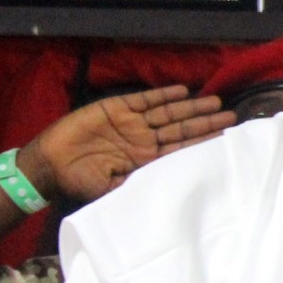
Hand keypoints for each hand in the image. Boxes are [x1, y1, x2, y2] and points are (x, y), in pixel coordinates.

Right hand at [21, 85, 235, 203]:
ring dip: (192, 107)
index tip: (226, 137)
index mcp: (146, 159)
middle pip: (182, 129)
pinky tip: (183, 90)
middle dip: (206, 122)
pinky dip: (163, 95)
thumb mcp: (112, 189)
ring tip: (215, 102)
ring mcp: (132, 123)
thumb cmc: (80, 180)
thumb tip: (167, 191)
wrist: (50, 164)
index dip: (203, 142)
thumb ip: (137, 185)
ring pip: (169, 113)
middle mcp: (144, 139)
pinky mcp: (116, 108)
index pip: (182, 149)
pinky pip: (145, 100)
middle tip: (232, 116)